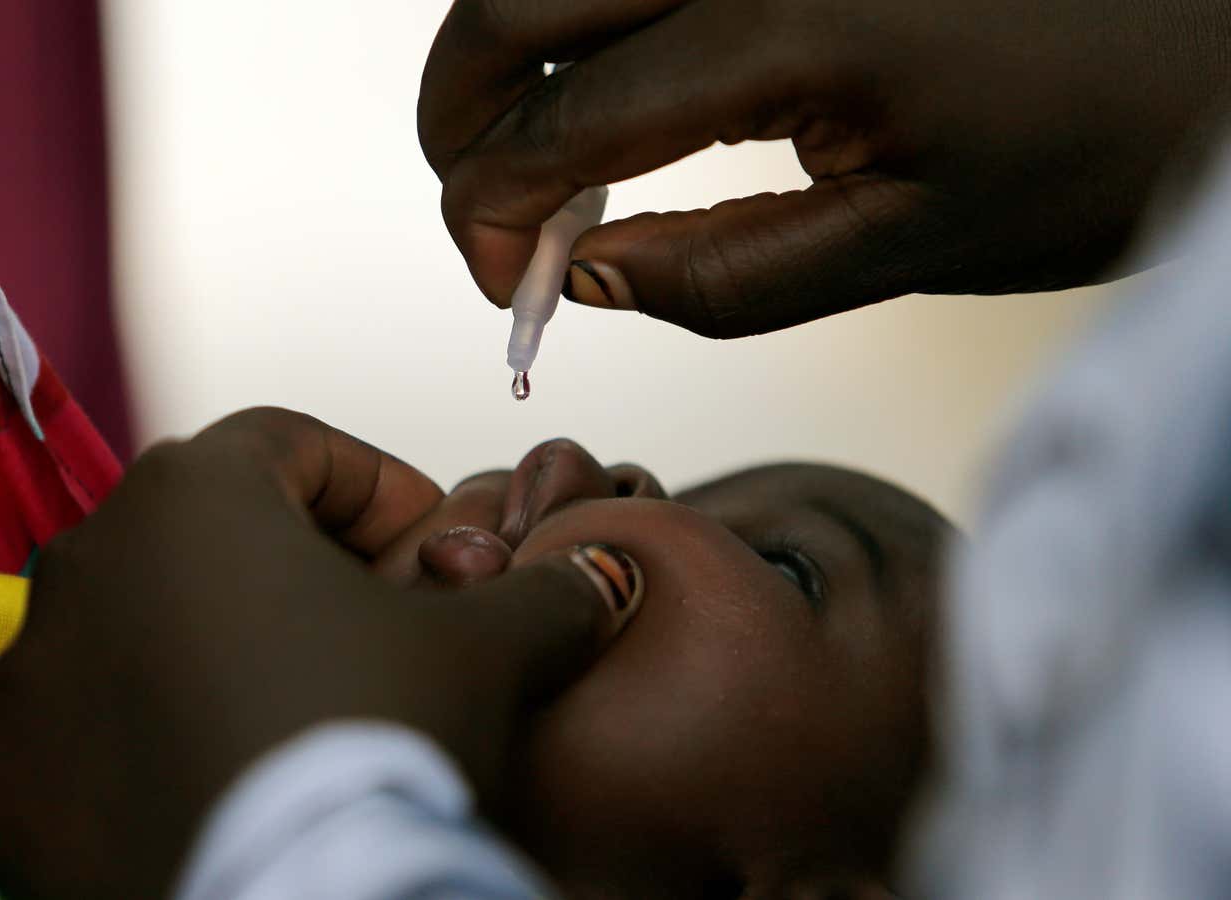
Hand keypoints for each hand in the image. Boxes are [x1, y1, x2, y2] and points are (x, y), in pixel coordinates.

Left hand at [0, 408, 642, 897]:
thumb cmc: (379, 745)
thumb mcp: (488, 651)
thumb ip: (543, 590)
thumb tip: (595, 576)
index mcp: (194, 493)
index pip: (295, 444)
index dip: (379, 487)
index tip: (431, 547)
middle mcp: (86, 557)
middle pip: (209, 532)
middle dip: (295, 570)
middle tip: (370, 634)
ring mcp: (27, 668)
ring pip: (135, 626)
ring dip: (212, 650)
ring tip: (291, 715)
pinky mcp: (0, 776)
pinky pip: (77, 730)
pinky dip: (138, 740)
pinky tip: (211, 781)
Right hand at [420, 0, 1230, 336]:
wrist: (1216, 26)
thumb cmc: (1103, 135)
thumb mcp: (916, 243)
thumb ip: (727, 275)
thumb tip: (583, 280)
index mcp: (786, 25)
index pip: (562, 121)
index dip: (493, 210)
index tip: (501, 279)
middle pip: (512, 3)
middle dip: (459, 117)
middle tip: (478, 208)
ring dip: (508, 48)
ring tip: (535, 144)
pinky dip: (581, 11)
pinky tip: (609, 70)